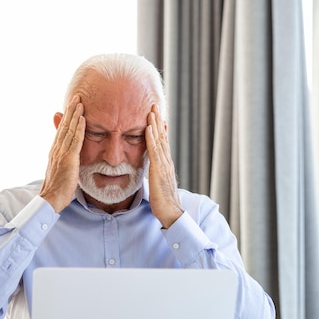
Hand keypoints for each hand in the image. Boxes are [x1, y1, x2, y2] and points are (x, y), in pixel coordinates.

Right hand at [39, 95, 85, 212]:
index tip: (72, 105)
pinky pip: (75, 140)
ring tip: (80, 102)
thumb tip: (71, 155)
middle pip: (64, 126)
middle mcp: (56, 149)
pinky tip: (82, 119)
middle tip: (76, 96)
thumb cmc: (58, 188)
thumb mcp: (61, 170)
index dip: (67, 117)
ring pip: (69, 130)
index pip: (61, 130)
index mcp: (55, 151)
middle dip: (70, 110)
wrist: (51, 199)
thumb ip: (66, 160)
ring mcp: (61, 153)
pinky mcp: (68, 159)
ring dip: (75, 115)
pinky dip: (79, 128)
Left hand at [145, 105, 183, 227]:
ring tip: (151, 110)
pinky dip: (151, 138)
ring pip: (159, 140)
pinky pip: (154, 151)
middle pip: (162, 137)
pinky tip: (147, 127)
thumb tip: (150, 170)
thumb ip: (154, 175)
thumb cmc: (162, 202)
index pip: (162, 142)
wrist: (170, 212)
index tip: (156, 116)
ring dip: (155, 124)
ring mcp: (164, 165)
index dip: (159, 128)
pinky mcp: (159, 170)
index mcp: (165, 164)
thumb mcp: (157, 184)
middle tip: (155, 105)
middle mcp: (166, 161)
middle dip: (158, 121)